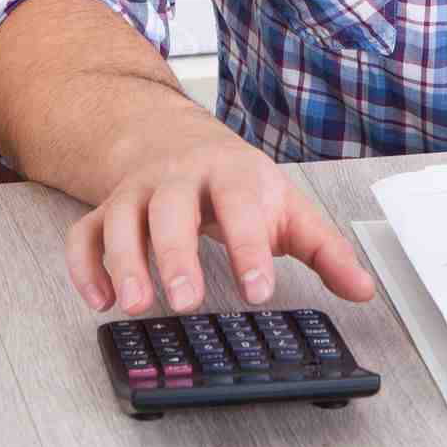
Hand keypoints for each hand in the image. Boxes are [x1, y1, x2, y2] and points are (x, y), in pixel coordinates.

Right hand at [65, 119, 377, 313]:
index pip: (238, 204)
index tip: (257, 289)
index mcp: (231, 172)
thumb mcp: (288, 207)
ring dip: (124, 263)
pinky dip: (84, 267)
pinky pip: (84, 234)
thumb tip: (363, 288)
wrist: (179, 140)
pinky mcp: (106, 210)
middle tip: (187, 303)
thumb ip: (326, 250)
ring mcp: (137, 192)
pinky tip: (99, 301)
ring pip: (121, 219)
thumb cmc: (238, 183)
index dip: (248, 246)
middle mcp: (178, 177)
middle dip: (176, 256)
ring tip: (135, 306)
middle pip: (170, 208)